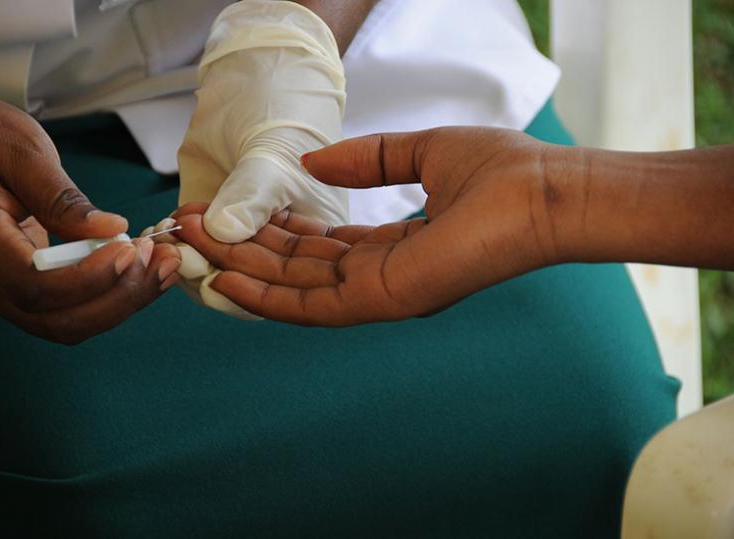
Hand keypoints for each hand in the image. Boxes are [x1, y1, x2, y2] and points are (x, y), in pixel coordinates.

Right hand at [0, 69, 180, 343]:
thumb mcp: (21, 148)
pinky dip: (109, 295)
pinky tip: (142, 269)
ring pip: (65, 323)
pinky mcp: (19, 284)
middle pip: (55, 320)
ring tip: (163, 267)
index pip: (33, 285)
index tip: (130, 249)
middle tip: (161, 262)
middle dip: (117, 299)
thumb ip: (61, 196)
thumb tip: (112, 229)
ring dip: (120, 302)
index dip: (88, 279)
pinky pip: (66, 308)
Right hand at [173, 127, 563, 325]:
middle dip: (245, 251)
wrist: (544, 193)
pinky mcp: (384, 300)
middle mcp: (381, 278)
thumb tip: (315, 160)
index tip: (232, 213)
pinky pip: (312, 306)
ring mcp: (382, 294)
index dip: (273, 230)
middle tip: (194, 230)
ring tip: (196, 248)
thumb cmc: (500, 173)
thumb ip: (368, 160)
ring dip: (244, 270)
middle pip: (297, 269)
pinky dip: (267, 297)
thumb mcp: (420, 153)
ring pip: (296, 288)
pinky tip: (229, 279)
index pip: (318, 247)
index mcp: (393, 247)